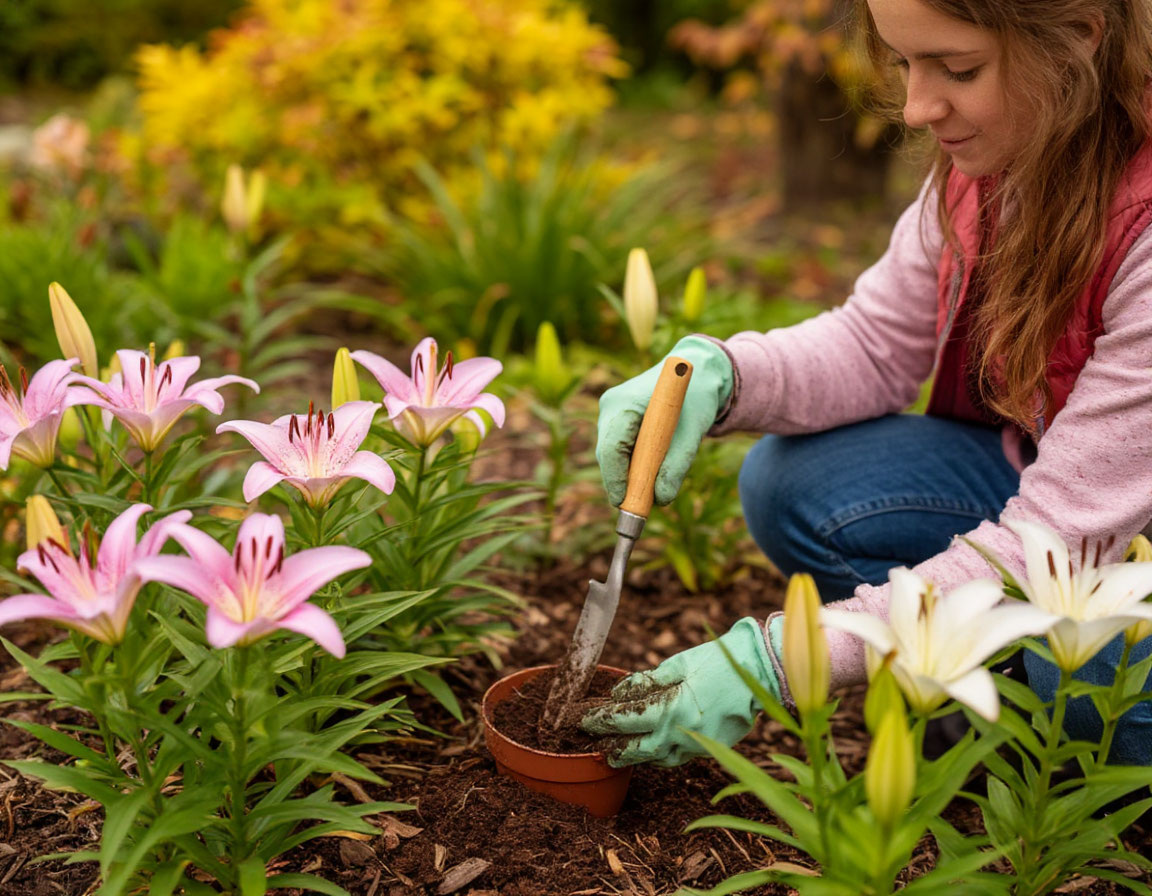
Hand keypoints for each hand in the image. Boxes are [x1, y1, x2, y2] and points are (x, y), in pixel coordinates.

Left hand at [580, 617, 782, 766]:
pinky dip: (660, 755)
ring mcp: (698, 745)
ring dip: (635, 756)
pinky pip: (677, 757)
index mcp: (671, 708)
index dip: (602, 720)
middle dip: (613, 747)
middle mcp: (682, 733)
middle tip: (596, 744)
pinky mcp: (710, 748)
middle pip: (637, 750)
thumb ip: (648, 682)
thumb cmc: (718, 661)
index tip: (585, 718)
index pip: (625, 720)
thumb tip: (621, 694)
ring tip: (618, 752)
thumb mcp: (678, 664)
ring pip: (657, 759)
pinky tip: (652, 748)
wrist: (761, 671)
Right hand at [596, 335, 732, 506]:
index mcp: (625, 402)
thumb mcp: (692, 433)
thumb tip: (661, 499)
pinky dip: (632, 464)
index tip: (624, 503)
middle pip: (607, 454)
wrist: (697, 372)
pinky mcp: (615, 420)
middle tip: (642, 506)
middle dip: (622, 481)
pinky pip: (618, 450)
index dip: (614, 478)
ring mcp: (610, 413)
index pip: (610, 446)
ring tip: (653, 485)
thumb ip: (676, 466)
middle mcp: (611, 406)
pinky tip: (651, 467)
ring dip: (629, 473)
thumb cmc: (696, 398)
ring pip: (611, 455)